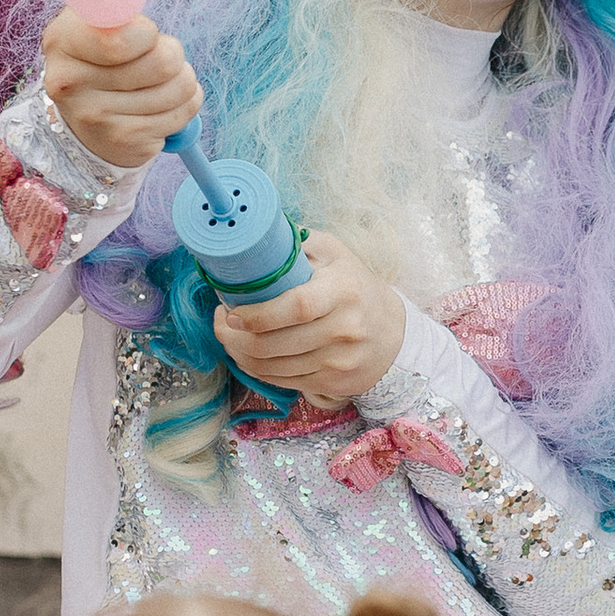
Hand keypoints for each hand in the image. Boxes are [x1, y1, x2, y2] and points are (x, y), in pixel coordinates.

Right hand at [40, 13, 203, 169]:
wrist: (85, 119)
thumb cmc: (101, 57)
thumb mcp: (96, 23)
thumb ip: (112, 5)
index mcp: (61, 40)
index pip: (122, 39)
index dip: (148, 34)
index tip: (142, 34)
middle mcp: (70, 83)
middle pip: (164, 61)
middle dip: (172, 54)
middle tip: (153, 59)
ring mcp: (96, 118)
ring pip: (181, 86)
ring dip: (181, 80)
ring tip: (157, 83)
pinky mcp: (125, 142)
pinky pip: (184, 114)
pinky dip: (184, 105)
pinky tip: (160, 106)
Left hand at [214, 229, 405, 411]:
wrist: (393, 334)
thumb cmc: (356, 288)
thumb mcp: (336, 255)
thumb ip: (299, 243)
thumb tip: (255, 231)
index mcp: (343, 291)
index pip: (296, 307)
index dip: (257, 315)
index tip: (231, 312)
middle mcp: (344, 329)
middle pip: (275, 344)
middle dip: (235, 338)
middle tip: (220, 322)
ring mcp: (339, 361)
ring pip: (273, 367)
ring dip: (240, 354)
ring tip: (229, 337)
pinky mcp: (333, 383)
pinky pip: (283, 381)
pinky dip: (257, 370)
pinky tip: (248, 355)